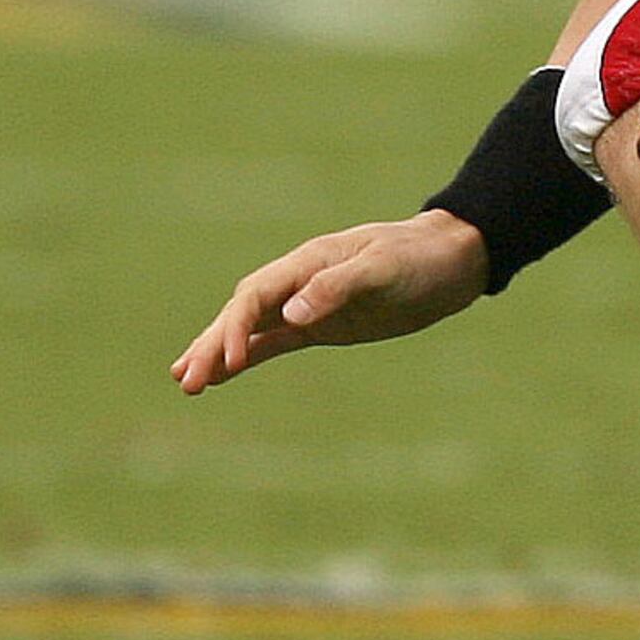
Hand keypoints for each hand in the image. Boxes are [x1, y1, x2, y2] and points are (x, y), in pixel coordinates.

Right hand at [174, 213, 486, 391]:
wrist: (453, 260)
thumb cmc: (419, 257)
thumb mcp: (383, 269)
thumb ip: (338, 287)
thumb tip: (289, 313)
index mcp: (308, 262)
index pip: (256, 295)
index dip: (234, 328)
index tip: (226, 361)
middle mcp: (300, 282)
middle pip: (242, 313)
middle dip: (212, 345)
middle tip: (185, 382)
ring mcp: (309, 304)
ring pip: (251, 329)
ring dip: (220, 353)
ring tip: (186, 382)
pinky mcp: (323, 324)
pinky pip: (275, 340)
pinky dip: (248, 356)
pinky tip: (223, 375)